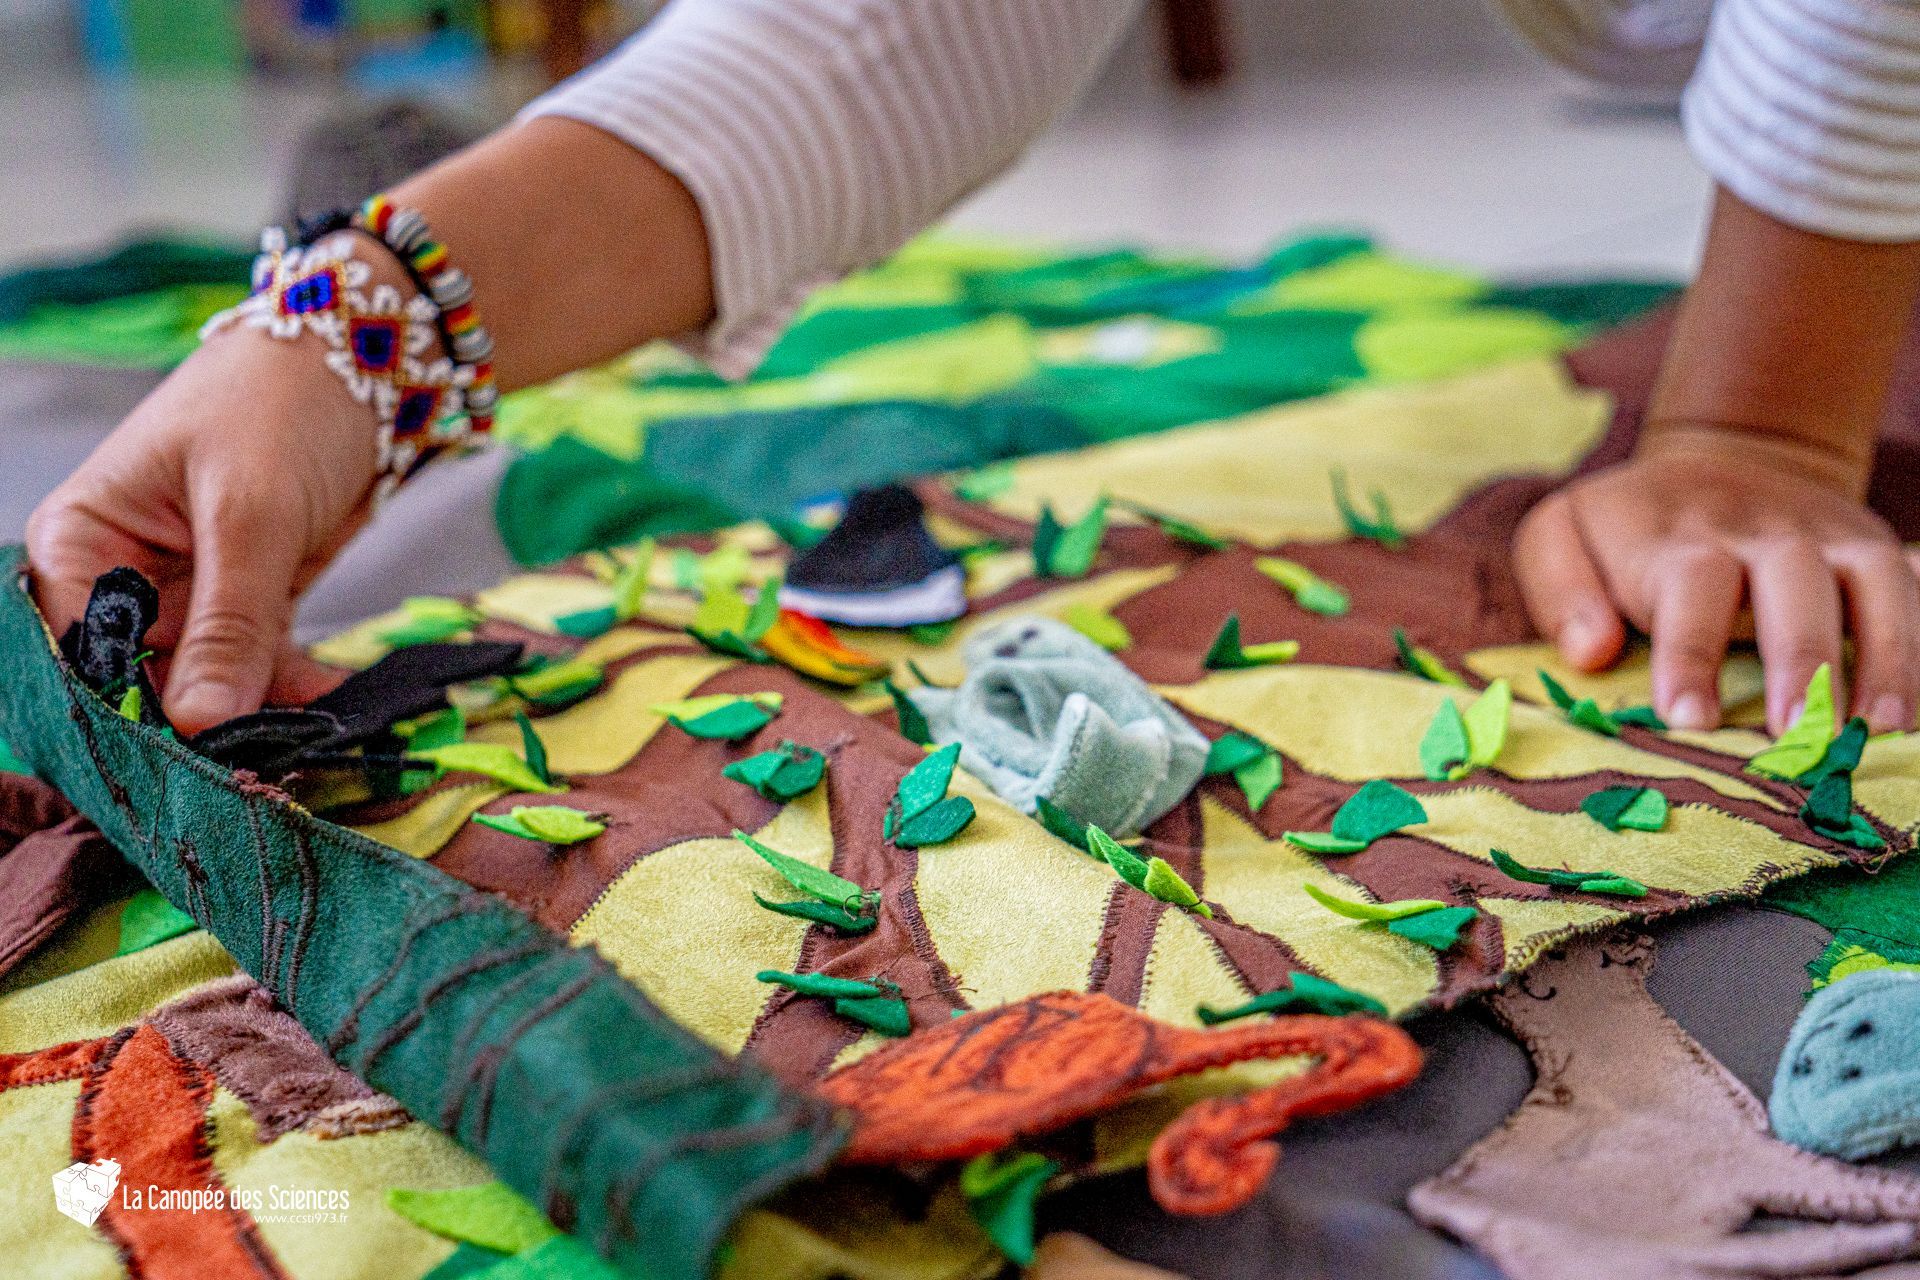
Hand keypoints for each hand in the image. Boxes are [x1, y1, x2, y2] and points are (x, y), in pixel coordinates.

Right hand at [26, 325, 375, 733]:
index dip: (124, 711)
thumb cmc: (279, 404)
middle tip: (255, 766)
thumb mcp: (250, 512)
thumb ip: (229, 622)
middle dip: (197, 725)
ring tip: (302, 745)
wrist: (363, 364)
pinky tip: (329, 708)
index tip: (183, 757)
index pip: (78, 652)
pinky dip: (291, 691)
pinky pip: (260, 668)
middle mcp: (119, 577)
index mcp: (79, 541)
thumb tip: (197, 722)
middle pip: (139, 681)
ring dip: (253, 716)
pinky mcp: (248, 605)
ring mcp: (185, 596)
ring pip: (204, 684)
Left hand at [1513, 425, 1919, 734]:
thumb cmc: (1625, 527)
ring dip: (1887, 656)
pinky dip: (1919, 643)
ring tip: (1881, 732)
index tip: (1688, 721)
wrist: (1720, 457)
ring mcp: (1829, 536)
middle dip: (1802, 659)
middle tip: (1801, 737)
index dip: (1690, 652)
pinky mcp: (1873, 548)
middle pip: (1795, 581)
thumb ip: (1561, 591)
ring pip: (1875, 582)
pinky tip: (1915, 706)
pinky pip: (1913, 589)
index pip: (1690, 585)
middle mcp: (1762, 530)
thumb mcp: (1563, 534)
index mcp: (1678, 535)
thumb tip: (1589, 653)